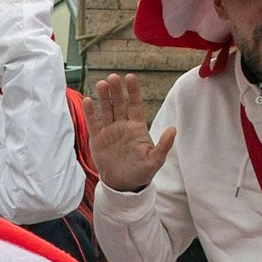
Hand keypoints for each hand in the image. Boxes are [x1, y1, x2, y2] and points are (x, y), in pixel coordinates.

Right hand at [88, 73, 175, 192]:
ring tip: (101, 84)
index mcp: (137, 127)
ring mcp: (109, 131)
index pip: (135, 105)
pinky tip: (88, 100)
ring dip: (103, 97)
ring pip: (106, 110)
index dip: (133, 91)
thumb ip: (164, 145)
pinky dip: (90, 112)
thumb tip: (173, 130)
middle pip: (119, 104)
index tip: (130, 77)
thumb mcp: (155, 160)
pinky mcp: (97, 139)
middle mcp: (122, 125)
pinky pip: (93, 123)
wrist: (123, 184)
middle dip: (116, 91)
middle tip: (113, 78)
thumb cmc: (141, 171)